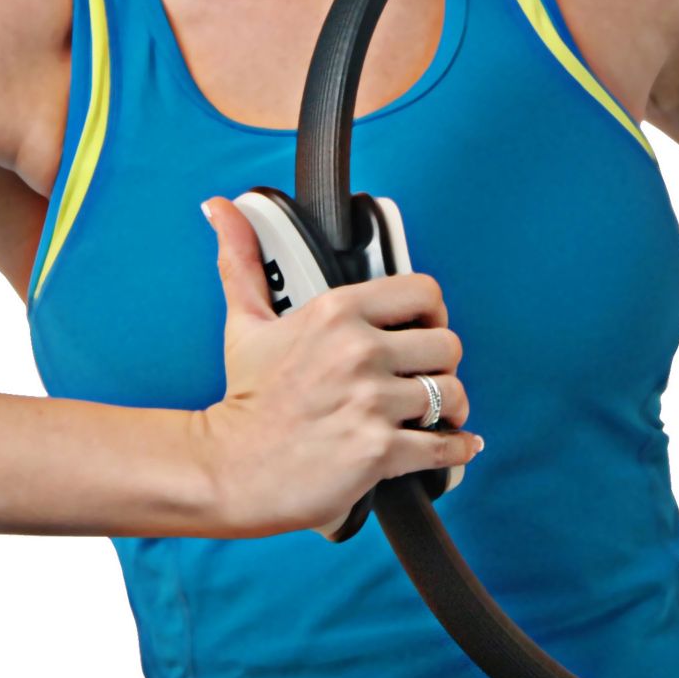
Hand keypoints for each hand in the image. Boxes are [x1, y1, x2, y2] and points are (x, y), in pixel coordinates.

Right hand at [196, 195, 480, 537]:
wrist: (228, 470)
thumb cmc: (245, 400)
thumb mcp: (245, 322)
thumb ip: (242, 260)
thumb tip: (220, 207)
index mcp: (335, 312)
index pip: (424, 291)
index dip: (432, 312)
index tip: (422, 330)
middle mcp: (358, 351)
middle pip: (447, 344)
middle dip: (442, 365)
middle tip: (425, 377)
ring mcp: (371, 402)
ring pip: (452, 394)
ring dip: (451, 409)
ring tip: (435, 414)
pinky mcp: (379, 450)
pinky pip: (445, 446)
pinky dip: (458, 449)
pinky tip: (457, 445)